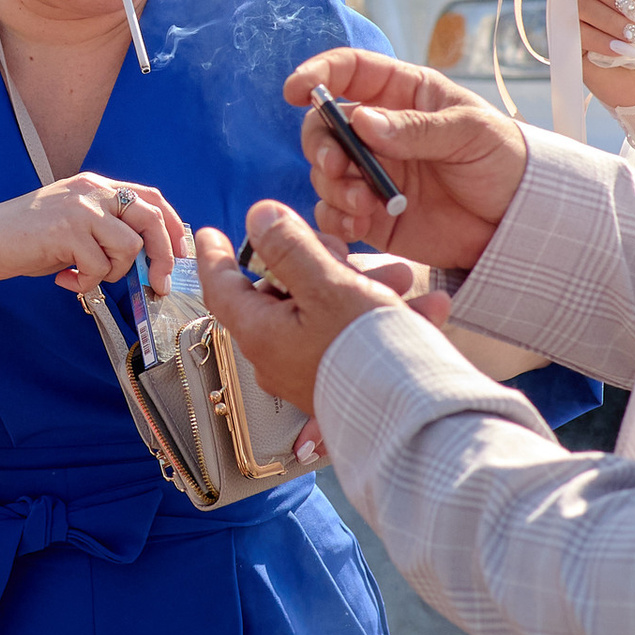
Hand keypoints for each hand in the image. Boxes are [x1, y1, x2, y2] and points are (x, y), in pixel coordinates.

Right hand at [0, 172, 185, 299]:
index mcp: (97, 185)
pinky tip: (65, 280)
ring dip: (112, 273)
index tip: (178, 259)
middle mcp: (93, 190)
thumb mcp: (75, 223)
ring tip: (84, 276)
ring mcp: (80, 209)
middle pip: (152, 220)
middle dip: (162, 258)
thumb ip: (108, 229)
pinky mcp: (67, 231)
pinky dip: (86, 283)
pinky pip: (99, 267)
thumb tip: (150, 259)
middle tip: (156, 286)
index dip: (173, 229)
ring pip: (128, 247)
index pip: (153, 198)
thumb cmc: (29, 239)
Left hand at [198, 211, 451, 415]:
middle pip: (284, 291)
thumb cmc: (365, 349)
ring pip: (327, 310)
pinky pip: (352, 338)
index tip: (208, 234)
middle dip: (322, 262)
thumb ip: (290, 247)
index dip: (216, 257)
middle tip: (350, 252)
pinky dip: (379, 318)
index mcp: (262, 332)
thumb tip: (257, 217)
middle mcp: (277, 356)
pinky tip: (426, 308)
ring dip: (363, 287)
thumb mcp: (327, 284)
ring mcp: (308, 371)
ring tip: (402, 276)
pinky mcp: (340, 380)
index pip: (223, 287)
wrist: (415, 417)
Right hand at [286, 48, 528, 271]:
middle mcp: (379, 131)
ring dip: (332, 185)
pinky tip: (358, 223)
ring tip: (363, 204)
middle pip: (324, 125)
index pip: (350, 71)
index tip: (296, 91)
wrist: (520, 222)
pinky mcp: (371, 214)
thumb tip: (362, 120)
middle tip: (337, 166)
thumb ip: (417, 128)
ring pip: (325, 171)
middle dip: (320, 143)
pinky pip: (334, 212)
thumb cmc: (504, 162)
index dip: (317, 74)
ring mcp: (373, 173)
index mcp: (403, 95)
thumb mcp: (471, 134)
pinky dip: (335, 217)